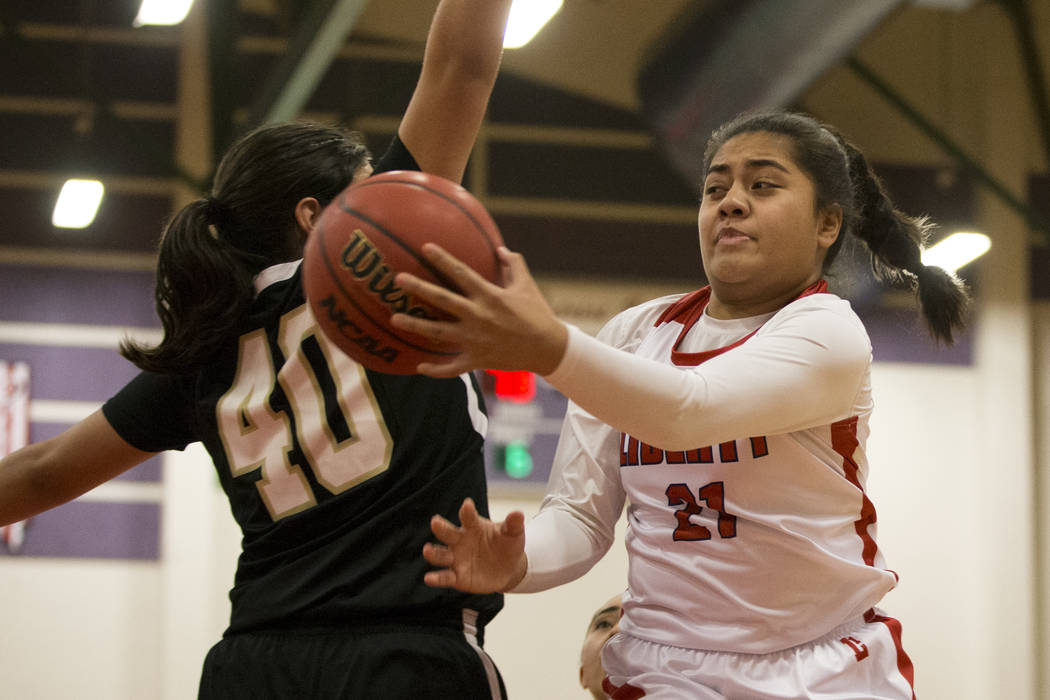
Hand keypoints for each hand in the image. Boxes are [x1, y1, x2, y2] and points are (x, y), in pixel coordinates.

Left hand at [391, 245, 568, 376]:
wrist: (548, 349)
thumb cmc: (538, 314)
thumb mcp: (527, 286)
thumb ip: (514, 265)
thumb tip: (501, 249)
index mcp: (490, 296)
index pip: (461, 273)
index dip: (443, 259)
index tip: (425, 248)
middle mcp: (478, 316)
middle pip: (442, 300)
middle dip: (419, 288)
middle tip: (397, 279)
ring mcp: (475, 340)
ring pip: (439, 333)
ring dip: (415, 326)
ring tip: (394, 318)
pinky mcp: (477, 359)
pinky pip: (452, 367)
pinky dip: (436, 370)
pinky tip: (419, 367)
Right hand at [423, 498, 527, 592]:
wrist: (508, 568)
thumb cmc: (507, 545)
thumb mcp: (513, 534)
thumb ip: (513, 525)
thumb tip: (519, 514)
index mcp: (473, 526)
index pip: (468, 516)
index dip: (467, 511)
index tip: (468, 505)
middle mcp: (460, 540)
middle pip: (448, 533)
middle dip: (441, 527)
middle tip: (435, 522)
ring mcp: (456, 558)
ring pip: (441, 554)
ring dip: (434, 552)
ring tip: (427, 550)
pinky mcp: (457, 577)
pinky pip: (445, 577)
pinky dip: (436, 578)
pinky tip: (429, 578)